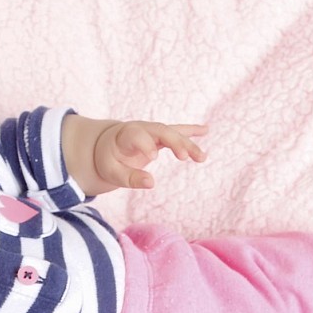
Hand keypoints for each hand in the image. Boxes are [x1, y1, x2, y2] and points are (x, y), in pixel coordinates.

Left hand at [93, 120, 207, 191]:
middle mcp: (141, 129)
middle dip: (174, 142)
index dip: (145, 145)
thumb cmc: (109, 159)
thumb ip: (130, 178)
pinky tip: (205, 130)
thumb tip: (152, 183)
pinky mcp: (161, 135)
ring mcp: (153, 131)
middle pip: (160, 131)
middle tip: (184, 157)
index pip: (137, 136)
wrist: (107, 144)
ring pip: (173, 133)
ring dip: (188, 143)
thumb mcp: (111, 172)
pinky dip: (191, 131)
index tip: (154, 158)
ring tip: (202, 158)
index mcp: (125, 136)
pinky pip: (178, 131)